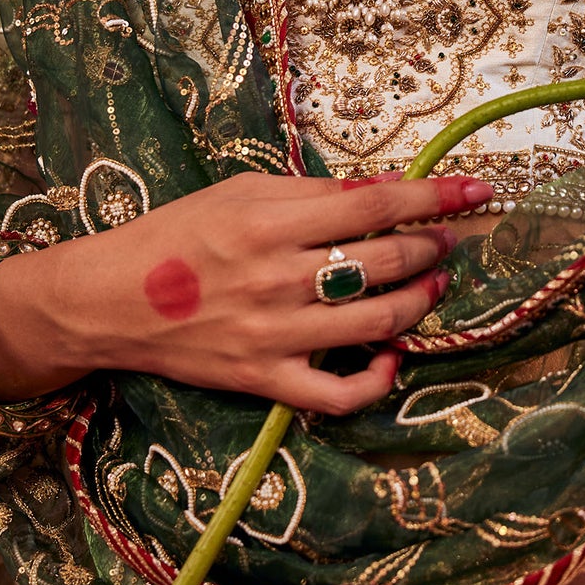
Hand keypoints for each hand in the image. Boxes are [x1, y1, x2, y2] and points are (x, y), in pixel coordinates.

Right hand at [0, 172, 493, 415]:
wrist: (108, 301)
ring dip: (419, 301)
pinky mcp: (264, 380)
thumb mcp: (239, 192)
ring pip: (376, 323)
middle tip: (446, 239)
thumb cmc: (174, 235)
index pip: (376, 205)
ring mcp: (274, 336)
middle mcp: (278, 279)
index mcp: (270, 222)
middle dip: (432, 247)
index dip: (435, 197)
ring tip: (432, 284)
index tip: (476, 192)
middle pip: (385, 263)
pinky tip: (392, 355)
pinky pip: (338, 393)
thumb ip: (310, 193)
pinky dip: (377, 379)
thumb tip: (382, 190)